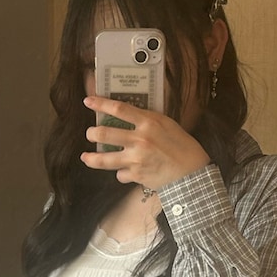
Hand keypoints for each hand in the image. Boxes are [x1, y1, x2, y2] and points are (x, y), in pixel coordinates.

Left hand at [82, 96, 210, 193]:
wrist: (191, 173)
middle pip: (105, 133)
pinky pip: (120, 174)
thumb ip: (148, 120)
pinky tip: (125, 173)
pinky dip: (121, 174)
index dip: (100, 104)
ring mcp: (136, 159)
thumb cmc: (183, 147)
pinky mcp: (136, 175)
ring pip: (104, 159)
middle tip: (90, 133)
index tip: (88, 101)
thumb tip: (129, 116)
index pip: (119, 109)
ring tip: (85, 156)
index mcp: (148, 122)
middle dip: (92, 133)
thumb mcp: (167, 125)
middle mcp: (139, 139)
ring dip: (92, 158)